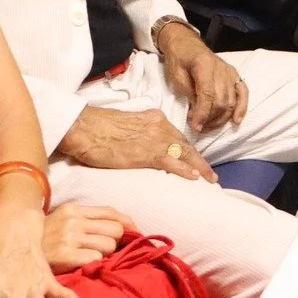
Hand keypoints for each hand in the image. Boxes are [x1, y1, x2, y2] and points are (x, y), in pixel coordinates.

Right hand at [41, 203, 130, 271]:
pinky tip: (83, 265)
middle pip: (115, 230)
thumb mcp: (63, 222)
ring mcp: (68, 238)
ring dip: (105, 254)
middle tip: (105, 250)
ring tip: (90, 257)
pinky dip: (94, 263)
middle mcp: (72, 221)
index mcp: (73, 209)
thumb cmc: (44, 241)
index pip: (111, 212)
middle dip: (116, 241)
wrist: (17, 256)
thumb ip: (88, 221)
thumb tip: (123, 227)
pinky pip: (96, 258)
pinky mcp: (65, 256)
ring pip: (109, 246)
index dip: (127, 223)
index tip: (134, 232)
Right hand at [57, 105, 215, 183]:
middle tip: (212, 175)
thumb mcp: (128, 125)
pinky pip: (171, 162)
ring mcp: (154, 138)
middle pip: (185, 145)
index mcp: (155, 118)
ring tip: (210, 180)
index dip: (189, 151)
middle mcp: (159, 126)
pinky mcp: (145, 152)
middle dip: (200, 160)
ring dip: (199, 167)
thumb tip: (146, 146)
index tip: (197, 161)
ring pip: (184, 153)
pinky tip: (194, 177)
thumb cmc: (99, 128)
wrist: (85, 128)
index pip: (177, 136)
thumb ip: (142, 133)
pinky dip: (184, 169)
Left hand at [156, 19, 247, 132]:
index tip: (195, 127)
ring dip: (220, 118)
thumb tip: (198, 112)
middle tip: (197, 126)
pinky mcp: (234, 75)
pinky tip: (236, 120)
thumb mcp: (176, 76)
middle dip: (210, 119)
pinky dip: (241, 108)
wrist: (186, 43)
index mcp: (204, 65)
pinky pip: (243, 93)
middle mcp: (221, 68)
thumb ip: (188, 93)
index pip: (208, 95)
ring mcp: (230, 72)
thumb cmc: (178, 59)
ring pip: (231, 101)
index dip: (202, 114)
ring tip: (207, 125)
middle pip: (221, 101)